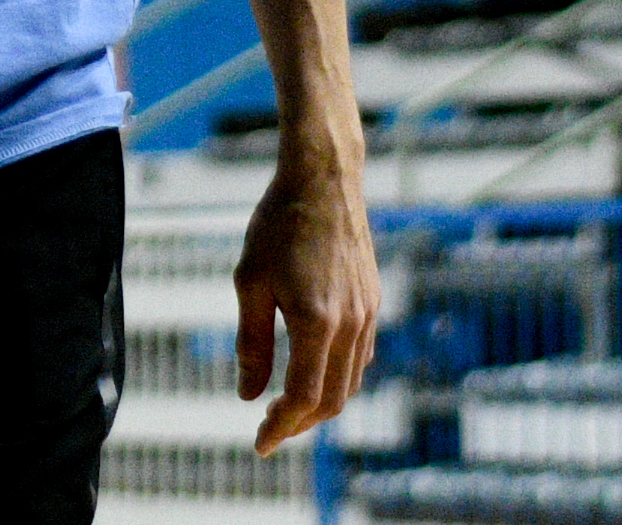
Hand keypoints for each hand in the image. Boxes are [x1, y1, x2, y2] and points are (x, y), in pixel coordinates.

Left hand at [235, 157, 379, 454]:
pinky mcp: (373, 301)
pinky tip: (313, 371)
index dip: (280, 427)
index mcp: (317, 321)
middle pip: (332, 400)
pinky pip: (360, 357)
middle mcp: (351, 324)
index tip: (259, 442)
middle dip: (299, 424)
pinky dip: (338, 378)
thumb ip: (252, 343)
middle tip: (268, 430)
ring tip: (285, 408)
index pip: (303, 397)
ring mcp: (368, 313)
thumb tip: (248, 394)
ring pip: (351, 382)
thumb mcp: (249, 281)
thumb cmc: (277, 225)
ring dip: (320, 404)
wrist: (323, 179)